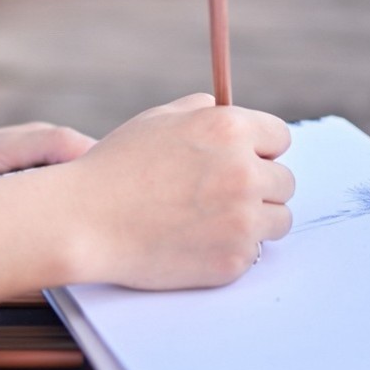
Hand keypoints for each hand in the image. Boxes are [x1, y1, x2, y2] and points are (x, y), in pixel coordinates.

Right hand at [57, 93, 293, 290]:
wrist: (85, 221)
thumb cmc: (115, 167)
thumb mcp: (158, 119)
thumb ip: (202, 110)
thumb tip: (226, 109)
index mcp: (230, 129)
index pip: (280, 138)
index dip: (259, 149)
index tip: (243, 160)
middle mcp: (244, 172)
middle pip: (284, 182)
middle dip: (259, 187)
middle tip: (221, 195)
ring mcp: (242, 220)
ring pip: (278, 220)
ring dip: (254, 220)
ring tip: (213, 220)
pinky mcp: (234, 260)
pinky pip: (254, 253)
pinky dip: (232, 250)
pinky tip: (197, 241)